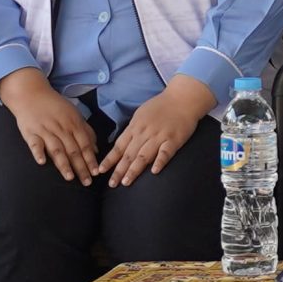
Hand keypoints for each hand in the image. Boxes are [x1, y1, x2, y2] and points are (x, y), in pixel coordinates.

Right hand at [0, 68, 99, 181]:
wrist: (31, 93)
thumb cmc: (54, 106)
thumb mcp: (74, 114)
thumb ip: (85, 131)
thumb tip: (95, 149)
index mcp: (73, 123)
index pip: (84, 144)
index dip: (90, 159)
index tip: (96, 173)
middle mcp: (61, 128)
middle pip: (73, 150)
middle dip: (81, 167)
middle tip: (87, 182)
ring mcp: (45, 130)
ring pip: (56, 149)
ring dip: (63, 164)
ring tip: (69, 177)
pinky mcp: (30, 132)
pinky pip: (35, 143)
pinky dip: (38, 152)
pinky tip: (42, 162)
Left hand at [95, 78, 211, 186]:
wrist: (182, 98)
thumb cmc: (161, 106)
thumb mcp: (141, 114)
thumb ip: (132, 130)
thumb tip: (121, 145)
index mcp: (135, 127)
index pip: (119, 146)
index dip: (110, 160)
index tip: (100, 171)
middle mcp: (144, 133)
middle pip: (129, 154)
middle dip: (119, 170)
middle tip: (112, 184)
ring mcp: (159, 137)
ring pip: (144, 156)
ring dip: (134, 170)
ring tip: (126, 182)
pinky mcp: (174, 140)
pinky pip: (165, 152)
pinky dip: (160, 161)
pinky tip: (154, 171)